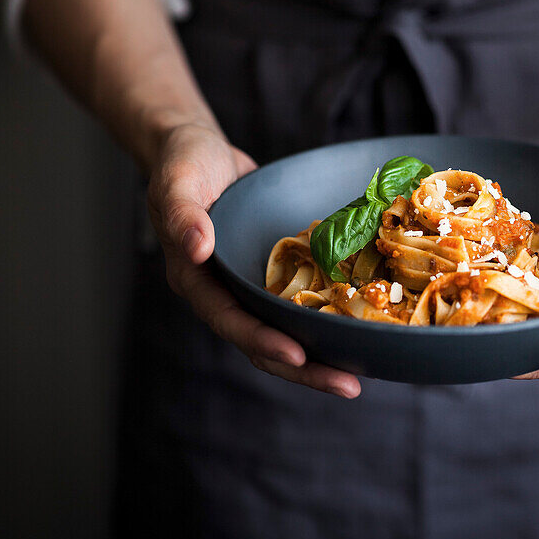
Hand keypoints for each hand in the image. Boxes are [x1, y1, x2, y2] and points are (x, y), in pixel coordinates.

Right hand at [147, 122, 361, 397]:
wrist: (201, 151)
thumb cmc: (183, 163)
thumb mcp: (177, 182)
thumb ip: (182, 215)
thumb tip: (197, 248)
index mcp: (197, 281)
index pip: (230, 322)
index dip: (263, 341)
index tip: (298, 354)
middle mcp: (224, 293)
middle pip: (263, 344)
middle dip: (305, 369)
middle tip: (350, 386)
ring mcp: (250, 287)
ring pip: (286, 332)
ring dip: (320, 356)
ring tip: (360, 376)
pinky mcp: (274, 274)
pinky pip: (301, 303)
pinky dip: (326, 318)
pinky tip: (361, 328)